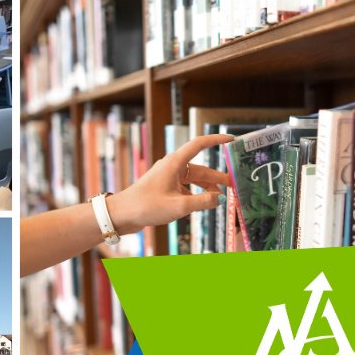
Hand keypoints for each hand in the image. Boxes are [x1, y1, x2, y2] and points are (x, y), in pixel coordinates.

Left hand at [107, 134, 233, 233]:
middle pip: (200, 169)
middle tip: (233, 187)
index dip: (216, 140)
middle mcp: (172, 167)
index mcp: (174, 163)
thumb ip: (203, 202)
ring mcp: (167, 177)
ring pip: (193, 180)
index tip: (231, 140)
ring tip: (219, 200)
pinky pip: (185, 188)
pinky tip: (200, 206)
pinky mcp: (164, 188)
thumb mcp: (179, 206)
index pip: (199, 144)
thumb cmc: (146, 206)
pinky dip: (194, 196)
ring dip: (206, 189)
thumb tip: (221, 199)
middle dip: (217, 178)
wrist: (121, 215)